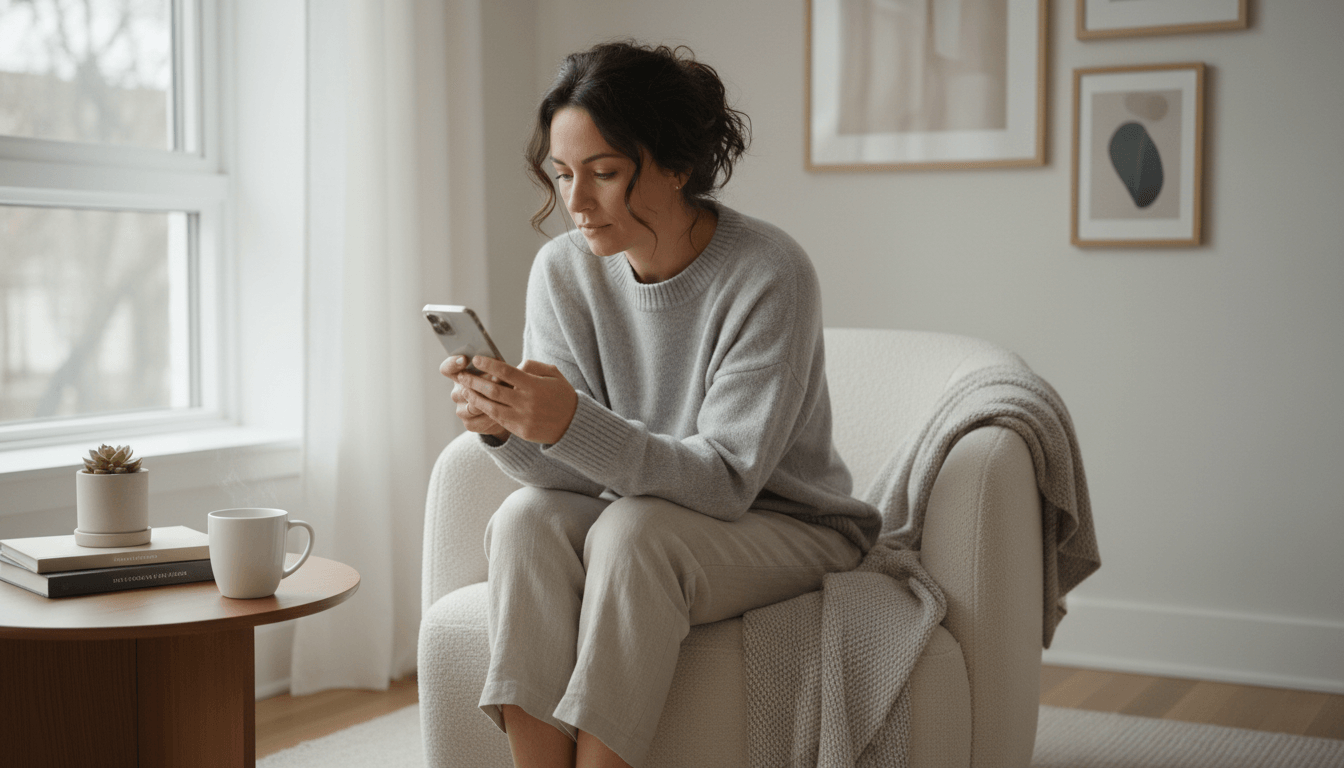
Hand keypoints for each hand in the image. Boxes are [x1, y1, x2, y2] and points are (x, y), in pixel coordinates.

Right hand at [440, 356, 508, 440]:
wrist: (508, 410)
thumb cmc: (503, 384)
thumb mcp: (500, 372)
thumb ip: (495, 367)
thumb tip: (498, 361)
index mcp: (460, 375)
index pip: (447, 368)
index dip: (452, 363)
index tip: (464, 359)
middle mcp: (457, 392)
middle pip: (464, 388)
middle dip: (483, 383)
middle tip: (498, 378)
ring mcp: (461, 409)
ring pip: (472, 406)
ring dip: (489, 401)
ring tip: (506, 397)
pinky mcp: (469, 424)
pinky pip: (480, 420)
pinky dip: (493, 416)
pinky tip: (504, 412)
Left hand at [453, 356, 577, 444]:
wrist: (573, 425)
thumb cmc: (562, 395)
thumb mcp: (553, 374)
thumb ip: (532, 366)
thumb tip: (513, 365)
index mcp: (534, 385)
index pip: (505, 371)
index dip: (488, 364)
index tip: (476, 359)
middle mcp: (526, 402)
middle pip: (493, 389)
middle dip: (474, 381)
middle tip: (462, 375)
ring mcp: (522, 418)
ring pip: (491, 406)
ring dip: (475, 397)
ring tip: (465, 390)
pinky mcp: (520, 430)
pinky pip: (498, 419)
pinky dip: (485, 410)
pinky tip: (477, 403)